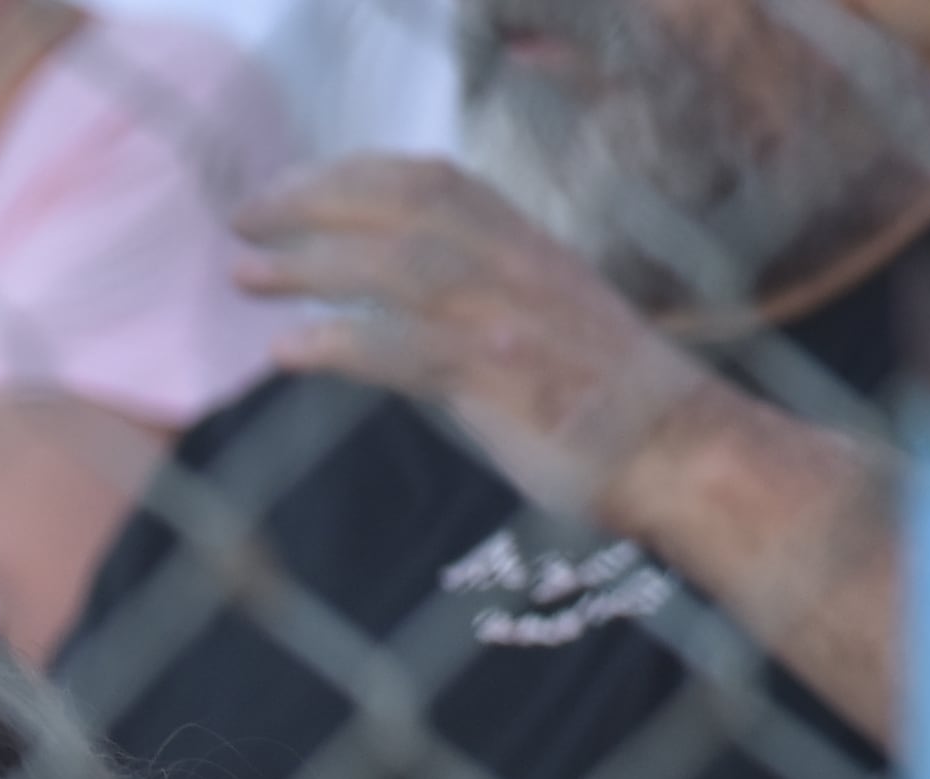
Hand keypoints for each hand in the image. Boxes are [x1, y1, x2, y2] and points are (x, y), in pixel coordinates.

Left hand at [237, 155, 710, 517]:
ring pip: (400, 267)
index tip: (288, 188)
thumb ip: (466, 303)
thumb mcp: (533, 325)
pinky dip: (343, 343)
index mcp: (528, 246)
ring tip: (246, 277)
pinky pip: (410, 350)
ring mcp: (515, 320)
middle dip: (314, 202)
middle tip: (242, 219)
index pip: (432, 179)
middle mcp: (521, 267)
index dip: (351, 173)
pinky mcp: (508, 381)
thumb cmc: (601, 403)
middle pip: (405, 204)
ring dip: (313, 266)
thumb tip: (376, 306)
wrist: (687, 453)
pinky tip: (288, 351)